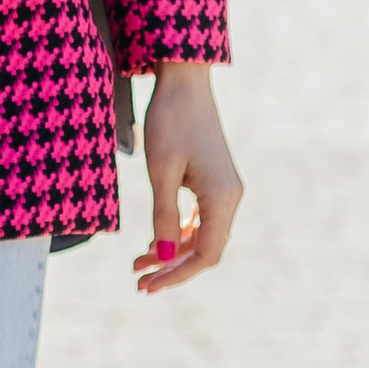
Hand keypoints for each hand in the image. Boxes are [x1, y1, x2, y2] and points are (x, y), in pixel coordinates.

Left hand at [130, 61, 241, 292]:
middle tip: (138, 283)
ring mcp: (224, 189)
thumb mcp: (160, 172)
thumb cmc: (169, 121)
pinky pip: (199, 218)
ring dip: (173, 252)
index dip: (178, 274)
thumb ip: (163, 216)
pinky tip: (154, 243)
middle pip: (206, 248)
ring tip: (138, 265)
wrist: (182, 81)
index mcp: (222, 196)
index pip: (207, 253)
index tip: (148, 285)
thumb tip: (165, 257)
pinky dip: (178, 233)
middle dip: (173, 268)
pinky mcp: (213, 180)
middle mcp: (230, 196)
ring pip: (202, 235)